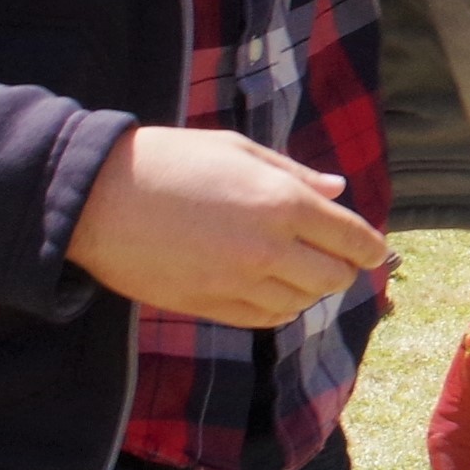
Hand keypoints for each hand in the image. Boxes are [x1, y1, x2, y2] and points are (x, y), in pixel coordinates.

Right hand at [65, 125, 386, 328]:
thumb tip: (338, 189)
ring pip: (300, 303)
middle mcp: (268, 247)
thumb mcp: (238, 150)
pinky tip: (273, 293)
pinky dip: (278, 309)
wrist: (96, 197)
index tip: (373, 251)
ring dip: (308, 291)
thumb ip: (294, 174)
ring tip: (297, 273)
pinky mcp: (206, 305)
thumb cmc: (170, 161)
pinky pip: (262, 319)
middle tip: (335, 261)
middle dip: (342, 271)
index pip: (352, 238)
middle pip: (333, 279)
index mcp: (283, 202)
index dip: (370, 248)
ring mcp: (236, 281)